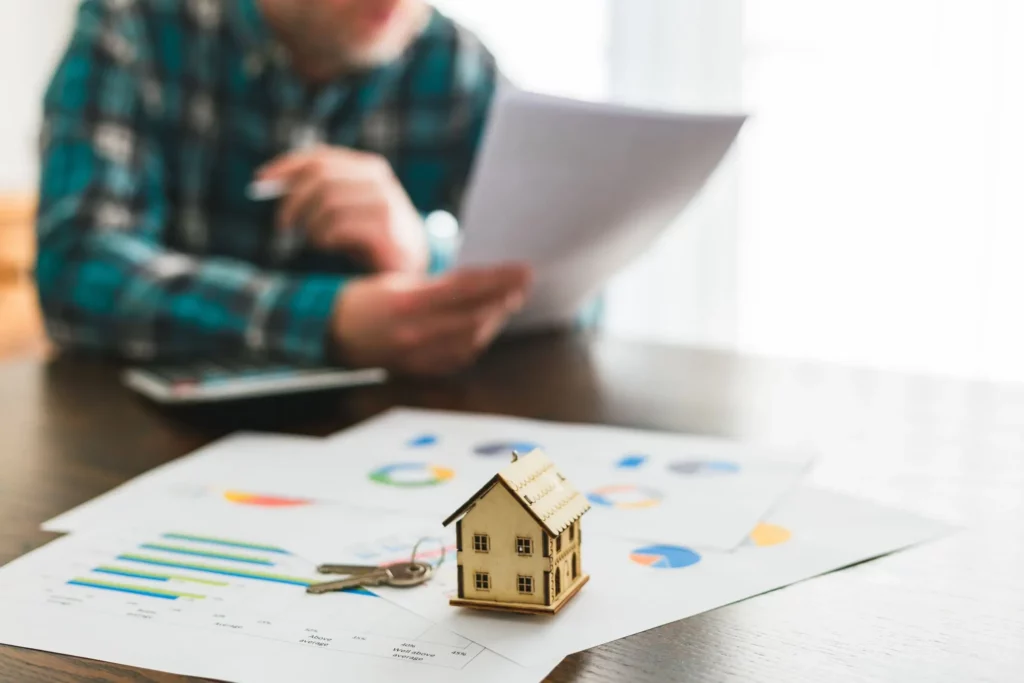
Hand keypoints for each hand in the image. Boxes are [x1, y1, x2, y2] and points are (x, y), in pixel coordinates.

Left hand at [257, 145, 427, 272]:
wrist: (413, 266)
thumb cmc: (371, 236)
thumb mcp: (347, 207)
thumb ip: (320, 191)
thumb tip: (271, 182)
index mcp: (369, 167)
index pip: (319, 157)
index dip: (286, 166)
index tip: (260, 180)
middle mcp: (378, 181)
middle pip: (319, 177)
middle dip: (292, 201)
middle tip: (282, 225)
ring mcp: (384, 204)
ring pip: (326, 203)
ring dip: (311, 226)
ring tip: (317, 241)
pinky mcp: (385, 230)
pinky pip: (337, 227)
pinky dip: (324, 238)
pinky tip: (330, 246)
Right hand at [331, 265, 531, 376]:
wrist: (332, 332)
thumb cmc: (365, 300)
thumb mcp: (398, 282)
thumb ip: (438, 285)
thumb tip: (480, 282)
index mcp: (408, 303)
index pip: (467, 289)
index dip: (499, 279)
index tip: (521, 270)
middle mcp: (415, 331)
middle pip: (475, 316)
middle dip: (505, 298)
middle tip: (524, 283)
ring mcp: (417, 355)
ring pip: (471, 339)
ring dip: (495, 320)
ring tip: (509, 301)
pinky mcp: (419, 369)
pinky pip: (459, 358)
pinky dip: (478, 341)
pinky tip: (487, 327)